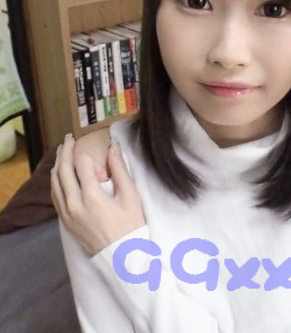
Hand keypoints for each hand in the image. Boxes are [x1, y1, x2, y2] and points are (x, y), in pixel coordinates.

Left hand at [51, 134, 145, 256]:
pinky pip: (55, 196)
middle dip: (65, 151)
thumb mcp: (130, 196)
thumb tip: (114, 147)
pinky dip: (55, 181)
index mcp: (92, 196)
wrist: (123, 257)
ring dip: (57, 164)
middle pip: (63, 170)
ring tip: (62, 151)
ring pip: (55, 183)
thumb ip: (120, 170)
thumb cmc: (131, 226)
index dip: (87, 155)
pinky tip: (60, 174)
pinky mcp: (65, 221)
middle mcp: (74, 204)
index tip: (92, 149)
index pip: (82, 165)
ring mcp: (67, 213)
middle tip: (69, 138)